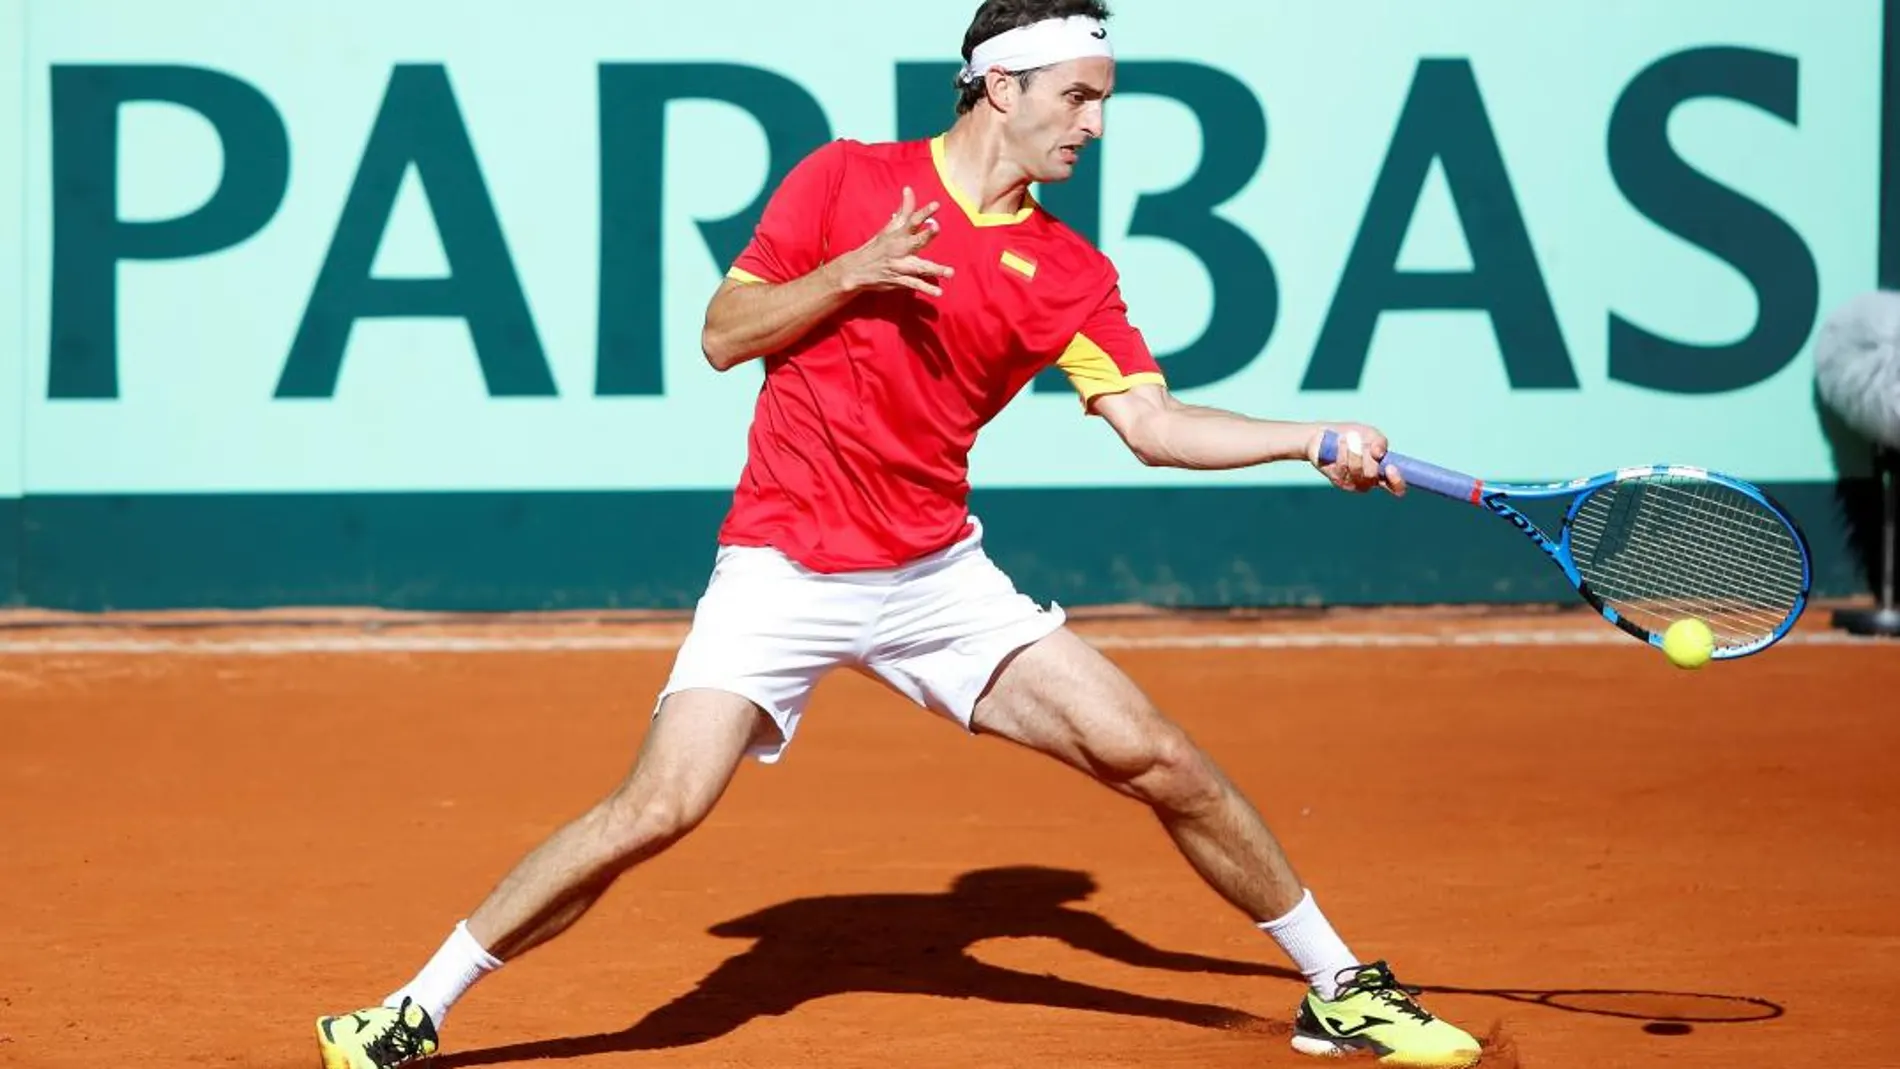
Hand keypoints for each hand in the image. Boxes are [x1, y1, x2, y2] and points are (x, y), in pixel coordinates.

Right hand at [833, 186, 955, 297]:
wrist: (856, 269)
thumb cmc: (878, 246)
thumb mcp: (890, 227)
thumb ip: (904, 210)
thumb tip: (909, 189)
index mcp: (898, 234)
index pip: (912, 220)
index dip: (924, 212)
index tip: (936, 205)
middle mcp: (899, 249)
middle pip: (915, 241)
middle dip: (926, 235)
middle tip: (936, 227)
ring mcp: (899, 265)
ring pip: (919, 267)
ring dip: (934, 269)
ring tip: (950, 273)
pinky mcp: (898, 280)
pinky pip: (914, 284)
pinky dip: (926, 288)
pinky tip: (938, 292)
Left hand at [1305, 423, 1406, 495]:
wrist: (1325, 434)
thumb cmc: (1352, 436)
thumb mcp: (1370, 434)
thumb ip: (1380, 442)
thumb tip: (1379, 453)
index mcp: (1383, 472)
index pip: (1396, 487)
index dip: (1397, 481)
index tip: (1390, 468)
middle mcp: (1369, 481)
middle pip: (1372, 475)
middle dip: (1366, 456)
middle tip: (1359, 442)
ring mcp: (1353, 482)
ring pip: (1356, 470)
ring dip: (1352, 450)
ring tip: (1347, 439)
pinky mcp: (1338, 480)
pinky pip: (1342, 467)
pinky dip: (1341, 451)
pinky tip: (1339, 444)